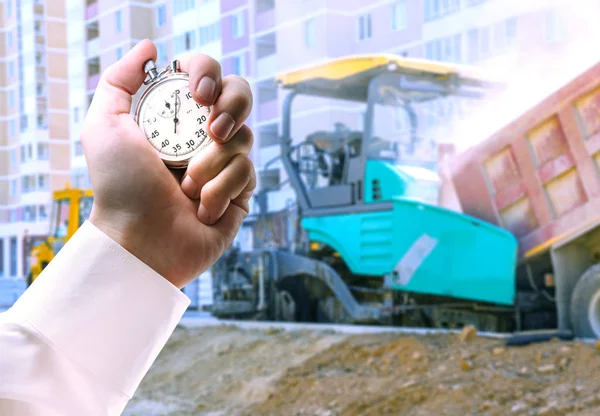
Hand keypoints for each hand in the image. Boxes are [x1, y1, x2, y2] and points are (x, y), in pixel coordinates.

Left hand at [82, 40, 254, 287]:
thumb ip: (119, 80)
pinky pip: (249, 173)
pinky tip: (201, 209)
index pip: (207, 75)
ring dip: (212, 163)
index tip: (198, 94)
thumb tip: (151, 48)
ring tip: (187, 187)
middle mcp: (203, 135)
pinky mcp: (240, 192)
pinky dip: (221, 190)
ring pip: (245, 137)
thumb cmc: (120, 187)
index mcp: (176, 115)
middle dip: (232, 106)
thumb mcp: (105, 126)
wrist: (141, 240)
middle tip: (212, 130)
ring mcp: (224, 163)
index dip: (209, 74)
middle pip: (241, 95)